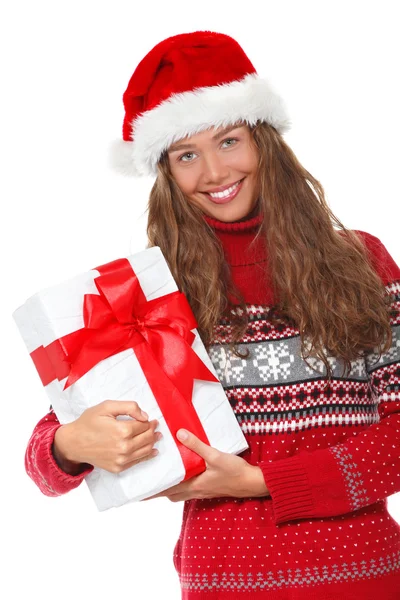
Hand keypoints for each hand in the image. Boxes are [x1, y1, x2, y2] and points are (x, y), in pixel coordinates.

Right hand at [53, 400, 160, 473]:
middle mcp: (124, 447)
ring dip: (153, 442)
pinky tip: (152, 451)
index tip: (152, 420)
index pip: (144, 425)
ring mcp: (121, 459)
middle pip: (148, 438)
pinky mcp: (118, 467)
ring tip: (157, 437)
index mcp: (122, 430)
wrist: (73, 443)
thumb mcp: (106, 407)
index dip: (150, 421)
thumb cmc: (88, 423)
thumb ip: (129, 407)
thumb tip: (146, 416)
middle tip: (155, 426)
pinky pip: (138, 461)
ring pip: (146, 450)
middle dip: (153, 431)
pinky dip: (147, 455)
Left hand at [143, 429, 268, 501]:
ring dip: (170, 486)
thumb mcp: (215, 456)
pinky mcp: (208, 488)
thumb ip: (196, 445)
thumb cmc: (234, 471)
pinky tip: (184, 473)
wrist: (252, 482)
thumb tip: (178, 434)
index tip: (139, 492)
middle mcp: (195, 491)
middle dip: (158, 489)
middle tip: (147, 481)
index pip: (167, 491)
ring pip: (179, 492)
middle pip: (170, 493)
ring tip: (162, 476)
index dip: (153, 492)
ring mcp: (202, 491)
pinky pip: (189, 488)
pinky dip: (181, 483)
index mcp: (193, 486)